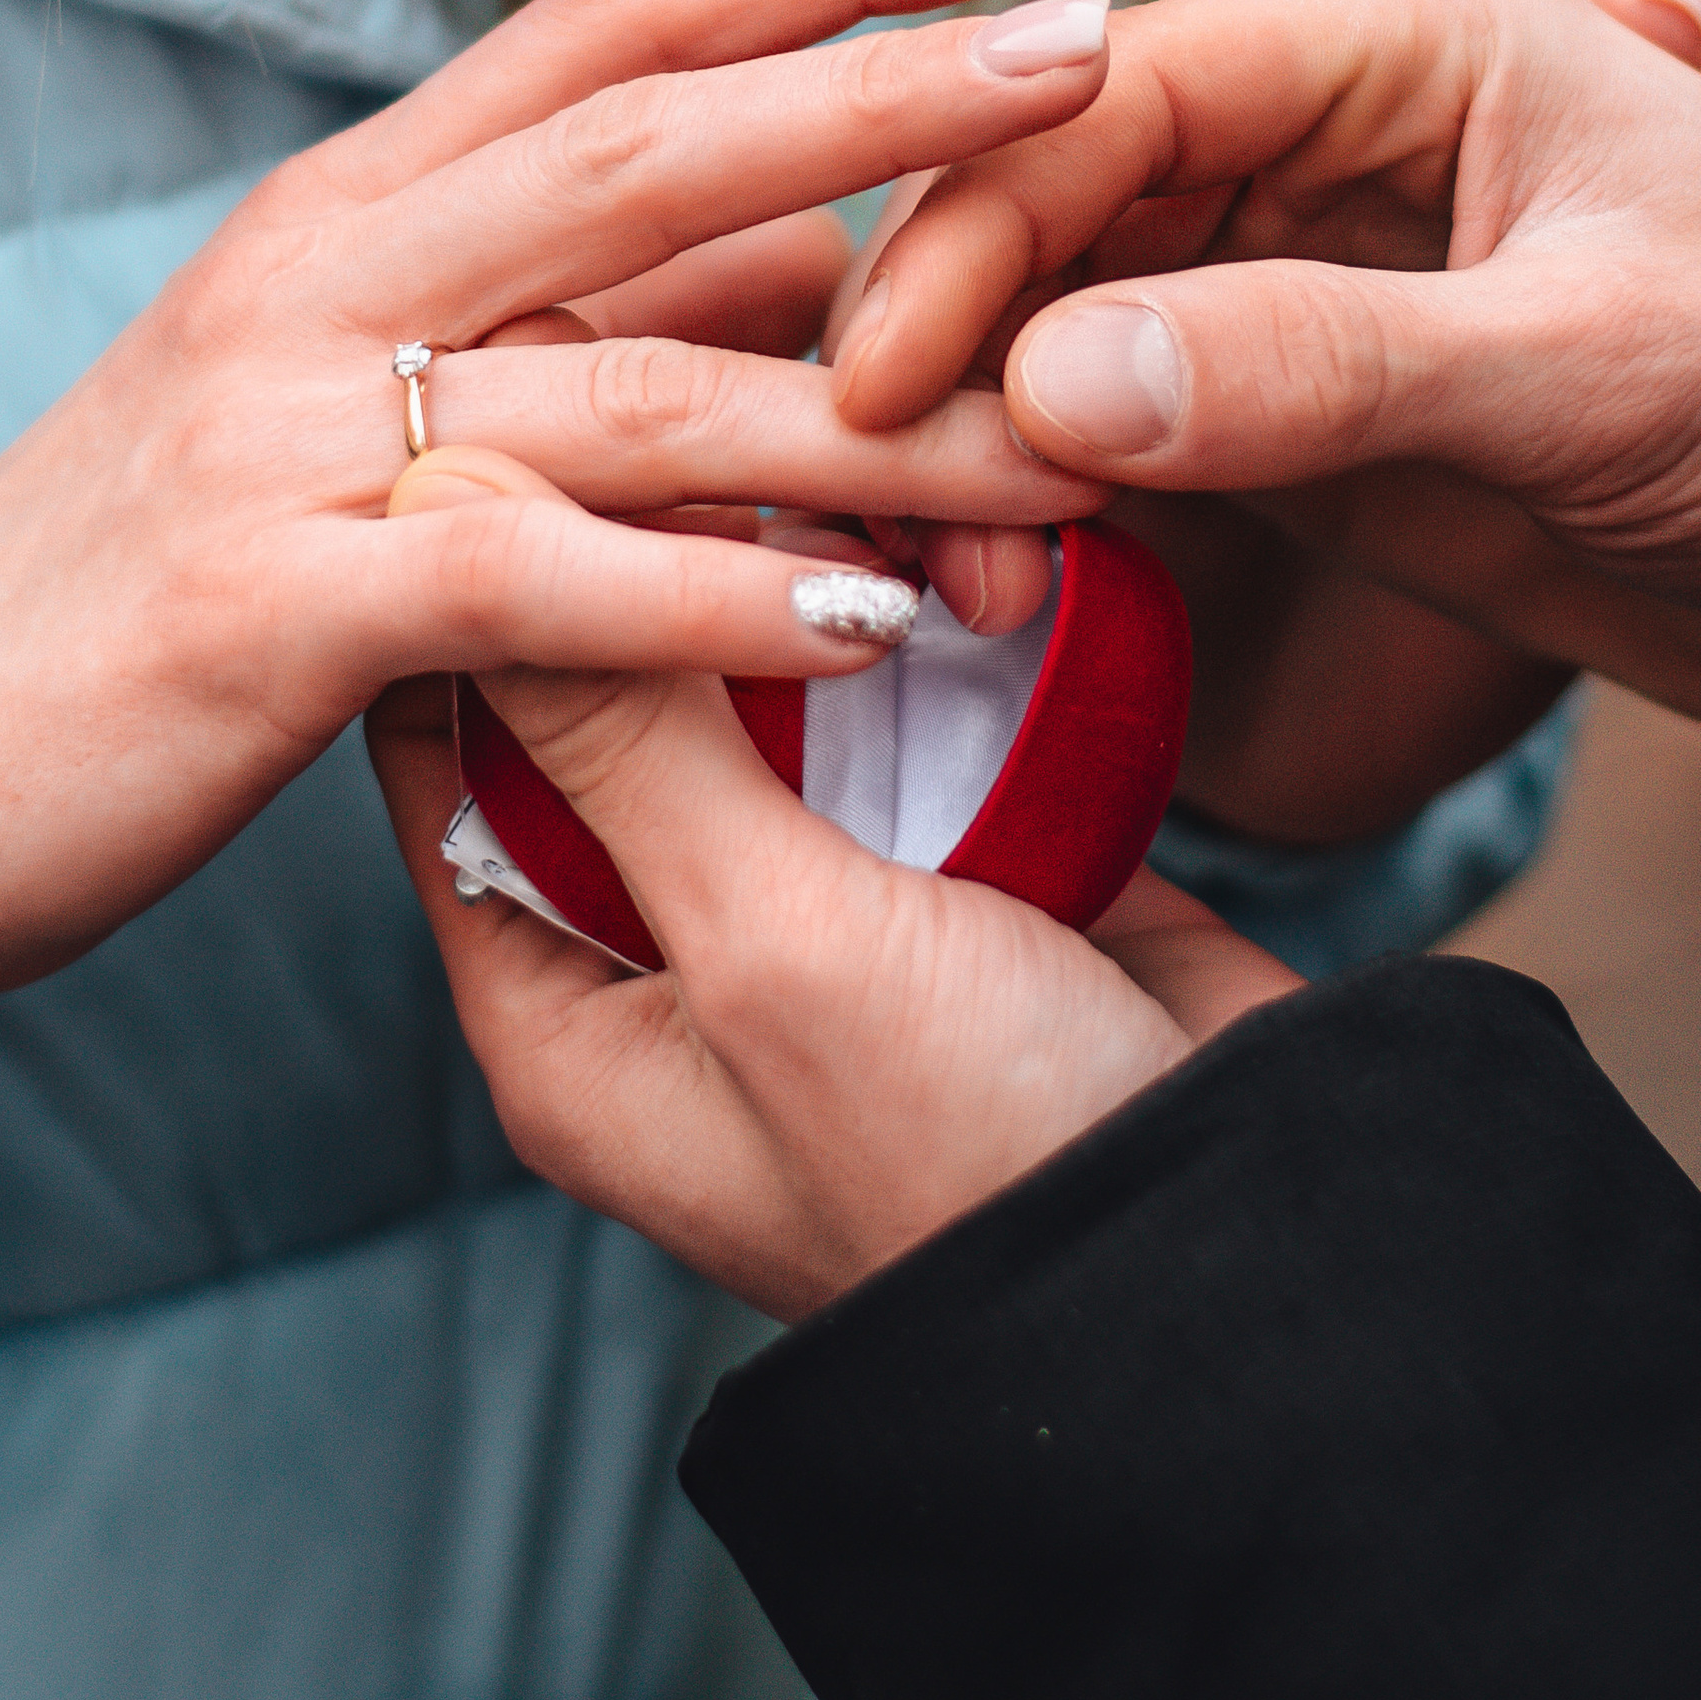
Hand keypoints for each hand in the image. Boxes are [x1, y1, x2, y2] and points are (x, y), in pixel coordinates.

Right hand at [0, 0, 1114, 993]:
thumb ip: (552, 314)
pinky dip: (712, 602)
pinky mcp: (266, 612)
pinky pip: (530, 584)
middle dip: (894, 88)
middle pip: (653, 140)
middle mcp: (321, 271)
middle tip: (1102, 42)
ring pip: (638, 384)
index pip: (612, 15)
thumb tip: (812, 263)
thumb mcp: (340, 399)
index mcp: (350, 200)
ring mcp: (285, 432)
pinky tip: (874, 622)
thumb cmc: (150, 580)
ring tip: (1086, 438)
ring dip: (883, 415)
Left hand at [368, 460, 1294, 1319]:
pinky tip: (992, 549)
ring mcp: (831, 909)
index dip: (479, 577)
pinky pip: (924, 701)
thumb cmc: (979, 1166)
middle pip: (622, 692)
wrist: (1253, 1281)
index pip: (448, 742)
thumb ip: (618, 737)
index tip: (543, 418)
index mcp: (564, 1013)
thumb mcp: (767, 943)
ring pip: (783, 673)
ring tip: (898, 493)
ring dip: (838, 574)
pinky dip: (955, 621)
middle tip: (752, 428)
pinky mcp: (975, 865)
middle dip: (689, 553)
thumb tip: (451, 528)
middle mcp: (675, 957)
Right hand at [836, 0, 1700, 736]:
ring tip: (930, 565)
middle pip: (1047, 199)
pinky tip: (986, 574)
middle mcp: (1312, 125)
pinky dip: (1037, 491)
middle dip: (945, 342)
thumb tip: (1056, 381)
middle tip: (870, 499)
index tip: (879, 384)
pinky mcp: (1280, 394)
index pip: (1114, 93)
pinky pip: (1105, 418)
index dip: (974, 227)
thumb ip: (1329, 371)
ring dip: (975, 432)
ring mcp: (1285, 263)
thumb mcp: (1594, 376)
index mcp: (1396, 32)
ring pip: (1050, 315)